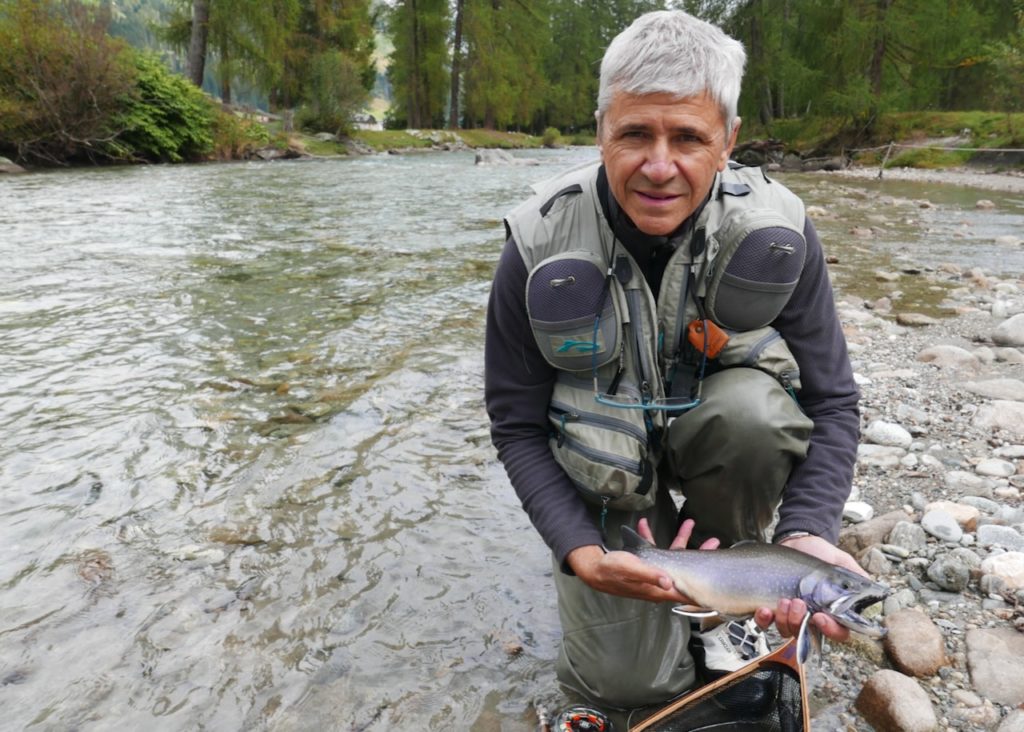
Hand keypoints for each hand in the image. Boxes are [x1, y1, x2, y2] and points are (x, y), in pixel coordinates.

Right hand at [565, 518, 718, 603]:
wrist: (593, 569)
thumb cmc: (611, 571)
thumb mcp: (631, 569)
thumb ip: (650, 575)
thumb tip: (669, 582)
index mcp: (659, 588)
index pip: (686, 590)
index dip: (702, 584)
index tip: (717, 576)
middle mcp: (659, 581)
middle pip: (685, 570)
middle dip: (699, 554)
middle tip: (714, 542)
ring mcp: (652, 572)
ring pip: (672, 557)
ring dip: (679, 539)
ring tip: (688, 523)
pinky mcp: (644, 563)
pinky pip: (653, 549)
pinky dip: (651, 537)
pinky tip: (645, 524)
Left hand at [754, 534, 866, 642]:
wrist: (796, 541)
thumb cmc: (821, 554)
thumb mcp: (842, 562)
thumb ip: (856, 576)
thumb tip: (872, 589)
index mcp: (831, 611)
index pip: (838, 633)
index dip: (830, 631)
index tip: (820, 617)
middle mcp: (811, 617)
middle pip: (807, 636)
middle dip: (800, 622)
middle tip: (797, 602)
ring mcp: (790, 614)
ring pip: (786, 631)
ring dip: (783, 620)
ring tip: (783, 600)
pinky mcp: (771, 607)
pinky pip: (765, 623)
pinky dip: (764, 620)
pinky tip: (764, 609)